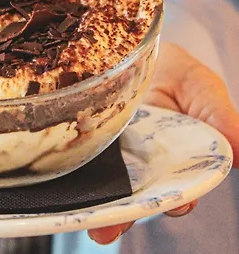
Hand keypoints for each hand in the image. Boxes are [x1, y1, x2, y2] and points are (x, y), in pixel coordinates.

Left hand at [88, 42, 238, 244]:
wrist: (142, 53)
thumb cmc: (178, 74)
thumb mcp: (202, 89)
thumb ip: (218, 116)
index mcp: (176, 158)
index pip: (177, 188)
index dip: (173, 200)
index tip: (172, 205)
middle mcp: (143, 160)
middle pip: (135, 193)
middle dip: (124, 214)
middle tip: (107, 230)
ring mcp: (115, 149)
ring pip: (106, 182)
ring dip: (95, 203)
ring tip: (85, 219)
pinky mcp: (92, 136)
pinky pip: (82, 155)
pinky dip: (73, 169)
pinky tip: (64, 188)